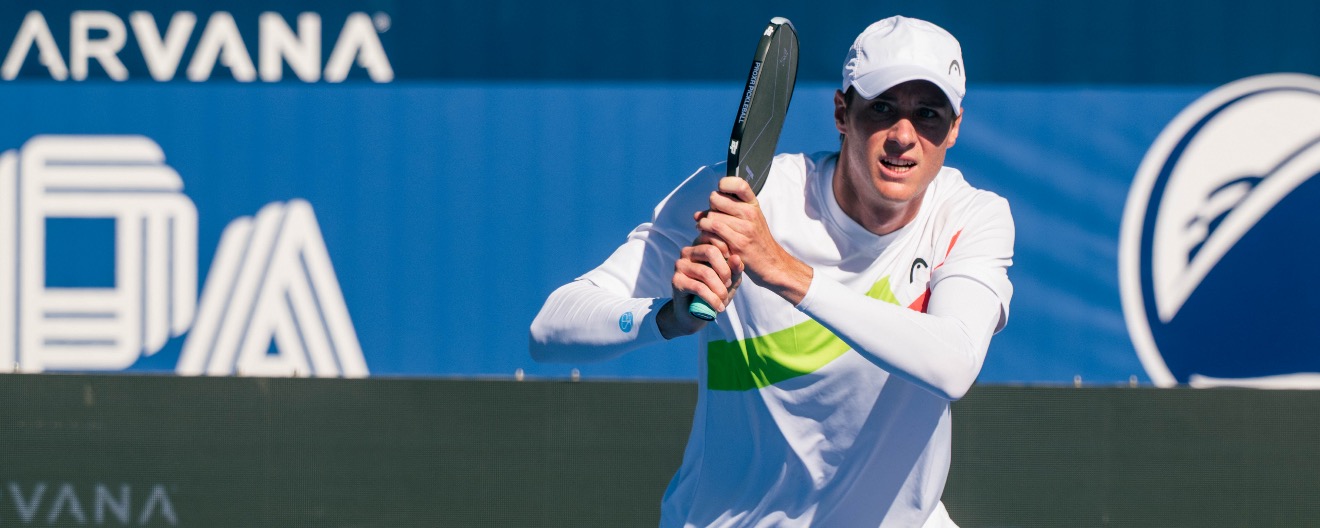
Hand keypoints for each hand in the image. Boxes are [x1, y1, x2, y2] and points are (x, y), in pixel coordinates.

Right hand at [659, 241, 743, 338]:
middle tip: (730, 284)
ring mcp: (680, 265)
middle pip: (710, 251)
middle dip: (724, 270)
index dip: (729, 251)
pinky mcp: (676, 281)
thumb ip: (735, 268)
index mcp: (701, 245)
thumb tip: (736, 258)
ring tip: (724, 298)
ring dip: (719, 289)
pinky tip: (719, 307)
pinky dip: (712, 299)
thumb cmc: (715, 291)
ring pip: (705, 272)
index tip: (735, 269)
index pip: (715, 237)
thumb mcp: (730, 279)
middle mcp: (688, 252)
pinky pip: (698, 287)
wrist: (696, 313)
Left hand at [695, 177, 811, 303]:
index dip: (725, 184)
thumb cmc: (756, 242)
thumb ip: (726, 213)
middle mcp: (750, 213)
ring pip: (712, 216)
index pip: (738, 184)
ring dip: (703, 223)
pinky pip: (714, 230)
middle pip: (716, 199)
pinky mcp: (739, 243)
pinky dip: (705, 232)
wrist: (771, 263)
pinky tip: (706, 236)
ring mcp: (745, 228)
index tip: (720, 193)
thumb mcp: (749, 221)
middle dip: (709, 208)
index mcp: (753, 204)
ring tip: (705, 229)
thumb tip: (697, 214)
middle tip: (711, 218)